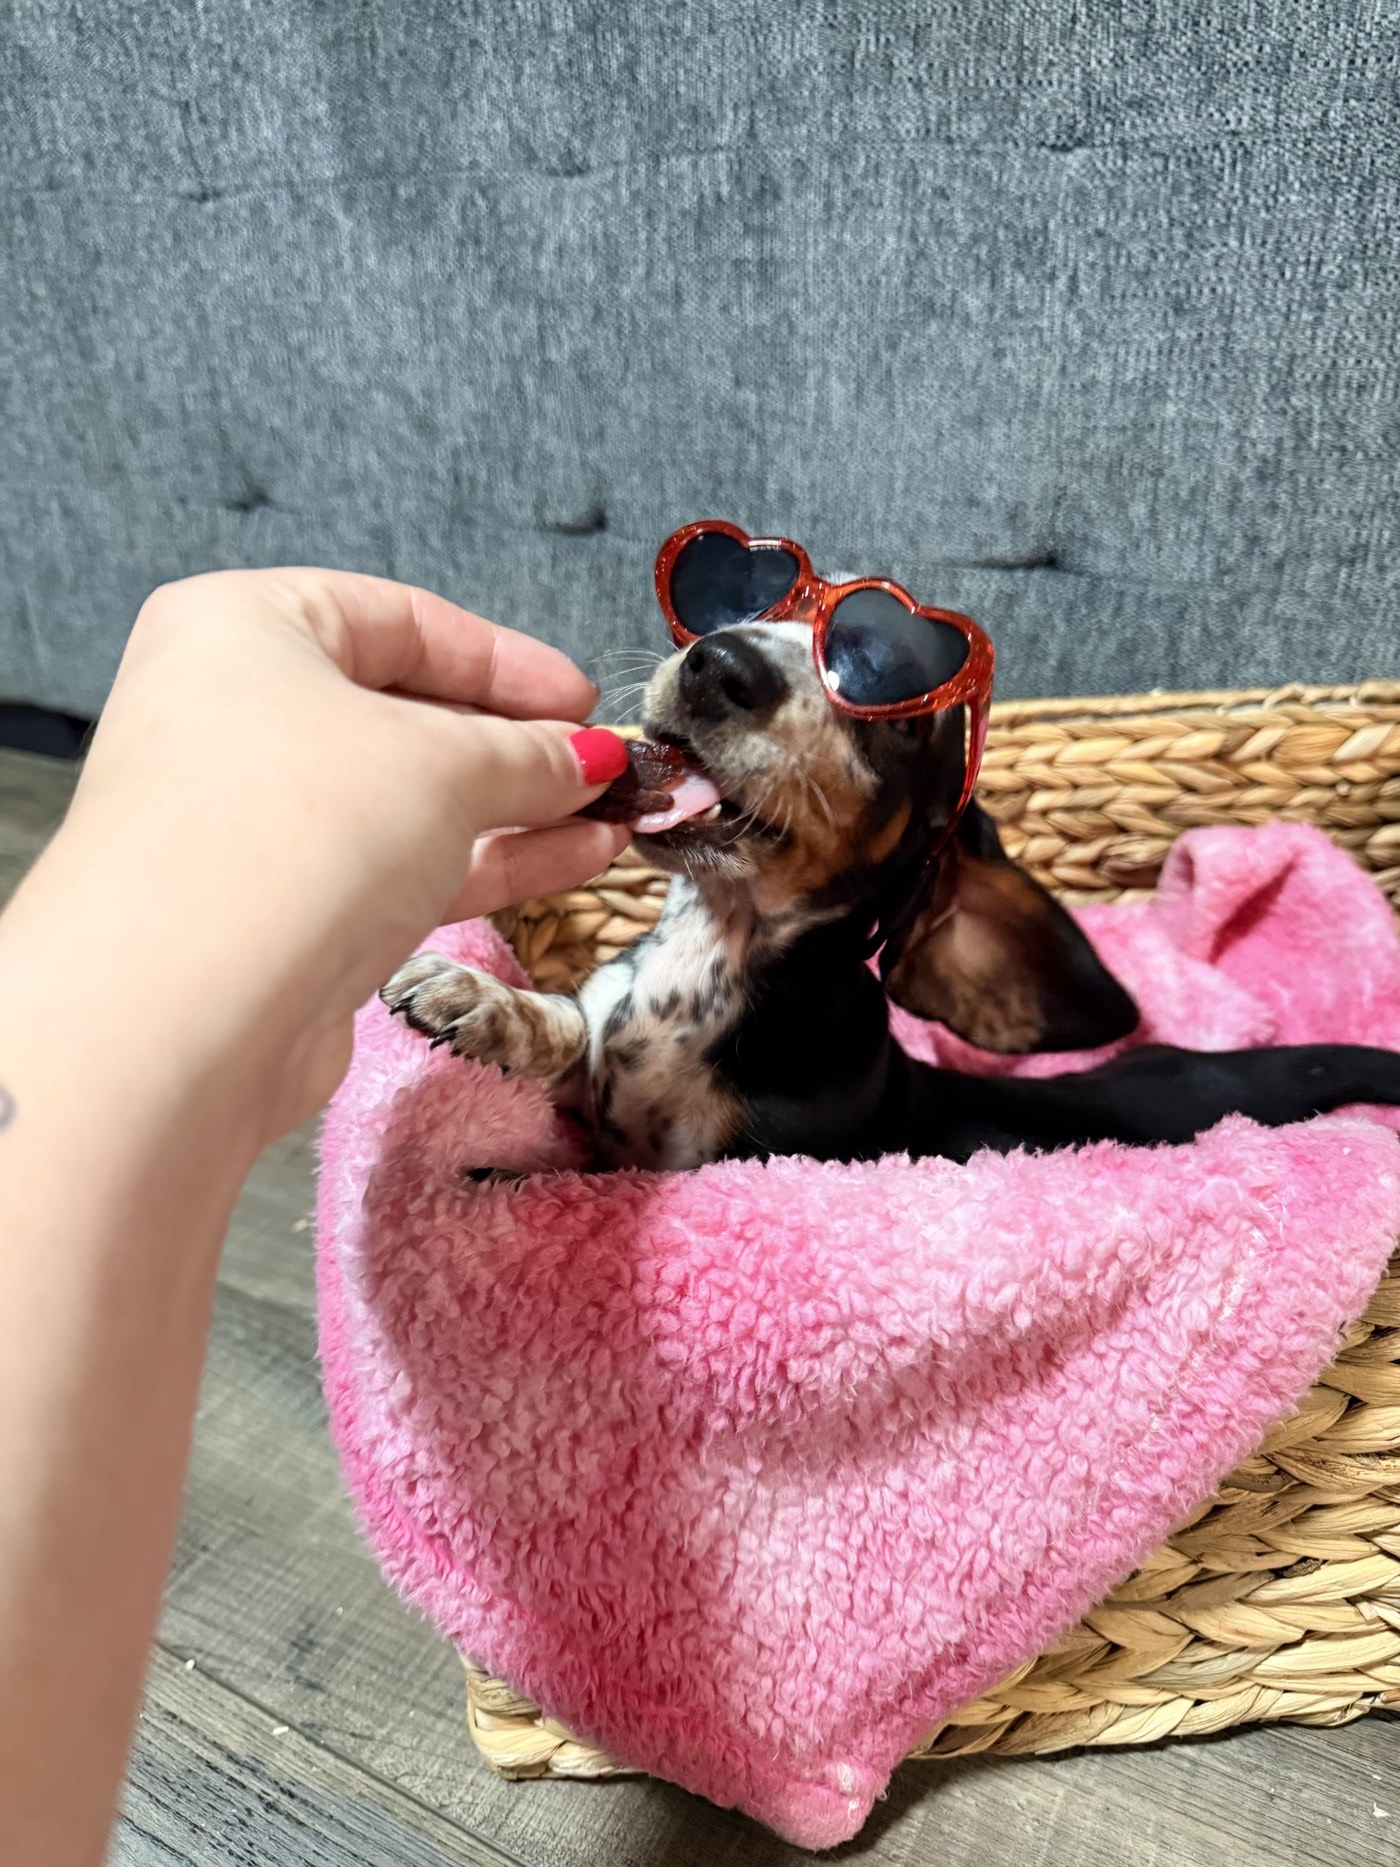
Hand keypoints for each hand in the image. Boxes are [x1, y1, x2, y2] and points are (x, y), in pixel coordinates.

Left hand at [5, 567, 630, 1141]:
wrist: (184, 1018)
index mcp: (244, 630)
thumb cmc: (293, 838)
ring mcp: (256, 820)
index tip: (584, 698)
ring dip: (517, 813)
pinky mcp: (283, 912)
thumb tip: (590, 758)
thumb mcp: (442, 765)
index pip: (400, 620)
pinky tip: (571, 861)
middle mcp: (235, 716)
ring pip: (409, 802)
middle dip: (519, 745)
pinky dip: (484, 863)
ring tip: (612, 820)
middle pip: (405, 713)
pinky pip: (400, 868)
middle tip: (606, 765)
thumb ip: (529, 753)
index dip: (505, 661)